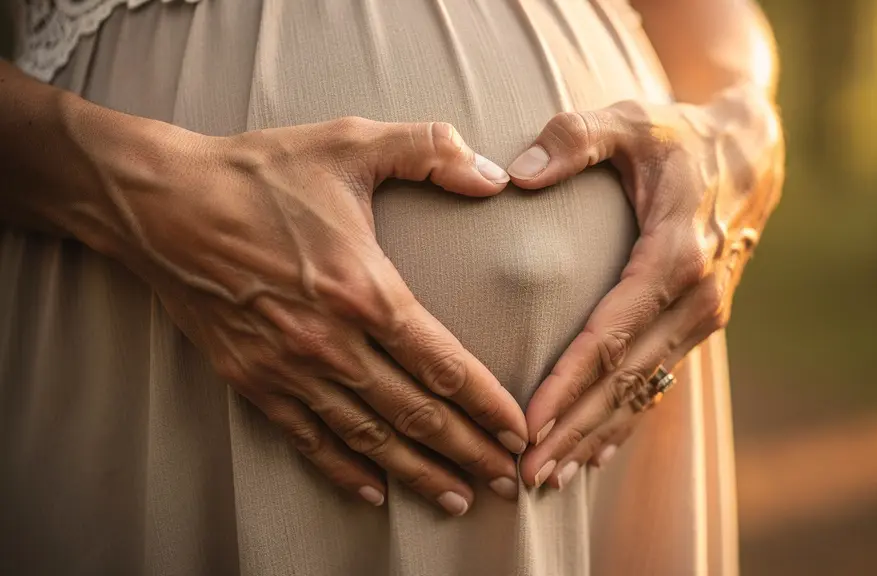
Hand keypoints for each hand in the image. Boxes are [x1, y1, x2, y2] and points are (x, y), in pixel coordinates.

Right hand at [111, 117, 527, 513]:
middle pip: (416, 413)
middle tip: (506, 480)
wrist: (162, 203)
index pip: (444, 364)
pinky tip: (373, 492)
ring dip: (418, 472)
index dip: (488, 404)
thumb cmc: (259, 174)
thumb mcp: (350, 142)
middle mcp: (331, 342)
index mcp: (365, 290)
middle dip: (468, 451)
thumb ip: (430, 150)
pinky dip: (343, 470)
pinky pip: (307, 438)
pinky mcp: (251, 379)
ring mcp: (289, 368)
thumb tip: (494, 174)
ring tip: (457, 497)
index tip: (518, 430)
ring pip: (368, 438)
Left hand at [507, 90, 782, 487]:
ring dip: (596, 436)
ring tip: (549, 478)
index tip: (528, 422)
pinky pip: (659, 383)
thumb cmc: (678, 135)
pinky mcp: (700, 324)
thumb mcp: (630, 120)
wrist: (752, 153)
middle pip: (626, 379)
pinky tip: (593, 454)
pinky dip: (625, 421)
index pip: (613, 332)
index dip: (569, 382)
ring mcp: (704, 316)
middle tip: (524, 473)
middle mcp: (697, 297)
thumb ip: (574, 138)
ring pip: (643, 392)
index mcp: (675, 254)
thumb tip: (516, 174)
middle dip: (574, 429)